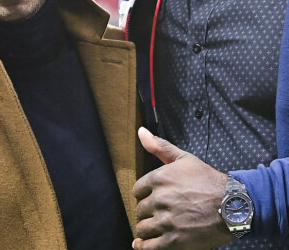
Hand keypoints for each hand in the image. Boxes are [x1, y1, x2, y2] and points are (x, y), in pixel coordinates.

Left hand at [132, 127, 231, 249]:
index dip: (143, 195)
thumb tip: (141, 132)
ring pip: (142, 227)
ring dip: (146, 228)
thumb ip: (160, 146)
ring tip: (153, 227)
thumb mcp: (184, 158)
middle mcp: (160, 199)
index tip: (150, 198)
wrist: (234, 205)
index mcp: (159, 178)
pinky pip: (150, 246)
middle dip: (146, 212)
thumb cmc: (209, 180)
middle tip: (156, 213)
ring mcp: (167, 221)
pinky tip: (142, 245)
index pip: (137, 190)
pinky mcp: (175, 240)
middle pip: (140, 209)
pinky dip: (144, 247)